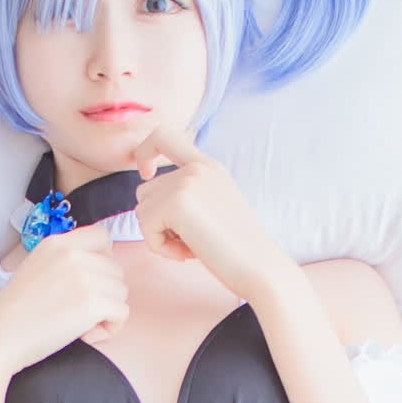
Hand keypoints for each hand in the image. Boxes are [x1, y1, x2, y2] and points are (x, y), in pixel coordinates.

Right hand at [0, 227, 130, 377]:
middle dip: (105, 293)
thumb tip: (96, 274)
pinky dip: (110, 329)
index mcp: (58, 243)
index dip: (105, 261)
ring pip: (121, 292)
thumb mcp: (37, 269)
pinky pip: (122, 314)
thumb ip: (65, 263)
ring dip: (107, 313)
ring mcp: (84, 276)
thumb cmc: (14, 313)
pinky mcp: (93, 302)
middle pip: (116, 270)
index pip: (102, 236)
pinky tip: (86, 336)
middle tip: (79, 313)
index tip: (92, 282)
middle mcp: (73, 253)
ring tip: (80, 326)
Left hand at [130, 127, 294, 305]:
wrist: (259, 266)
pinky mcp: (175, 203)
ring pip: (142, 211)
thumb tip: (148, 197)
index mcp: (208, 166)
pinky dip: (161, 248)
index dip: (145, 151)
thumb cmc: (237, 249)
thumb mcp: (214, 207)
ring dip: (160, 237)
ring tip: (192, 247)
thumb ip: (188, 194)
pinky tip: (188, 254)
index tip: (146, 172)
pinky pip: (146, 228)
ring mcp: (185, 182)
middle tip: (189, 242)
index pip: (164, 136)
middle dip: (158, 222)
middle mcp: (196, 168)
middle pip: (146, 191)